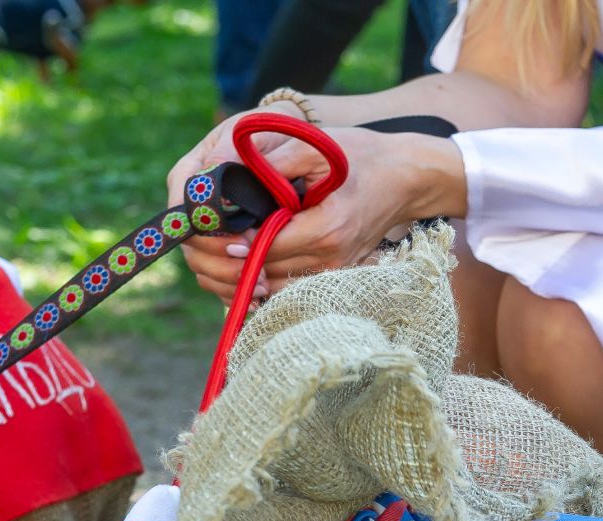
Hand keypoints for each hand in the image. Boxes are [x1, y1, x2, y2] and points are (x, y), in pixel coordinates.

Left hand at [172, 126, 461, 304]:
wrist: (405, 178)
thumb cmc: (359, 157)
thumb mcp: (314, 145)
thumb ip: (271, 163)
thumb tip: (227, 177)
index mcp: (325, 230)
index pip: (261, 250)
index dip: (227, 242)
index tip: (207, 226)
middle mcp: (329, 261)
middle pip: (262, 278)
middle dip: (223, 264)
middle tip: (197, 243)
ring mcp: (333, 274)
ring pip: (270, 292)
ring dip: (237, 279)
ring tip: (212, 253)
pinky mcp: (333, 278)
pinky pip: (285, 292)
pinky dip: (258, 284)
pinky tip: (239, 265)